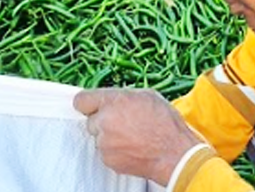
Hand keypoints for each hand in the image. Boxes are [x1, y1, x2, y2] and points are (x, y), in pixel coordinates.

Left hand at [75, 88, 200, 185]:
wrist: (173, 153)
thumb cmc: (165, 124)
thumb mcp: (147, 96)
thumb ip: (123, 97)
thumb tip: (113, 100)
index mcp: (112, 101)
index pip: (81, 100)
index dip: (88, 103)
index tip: (91, 106)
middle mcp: (104, 121)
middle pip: (91, 121)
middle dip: (103, 122)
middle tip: (123, 123)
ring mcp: (104, 142)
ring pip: (99, 138)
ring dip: (110, 137)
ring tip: (132, 137)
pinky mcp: (107, 159)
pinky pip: (106, 152)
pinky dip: (115, 151)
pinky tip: (132, 148)